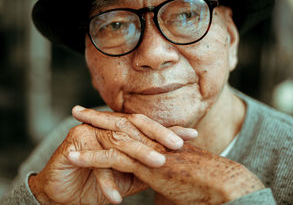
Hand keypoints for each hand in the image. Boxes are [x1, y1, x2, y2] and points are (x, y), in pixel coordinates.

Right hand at [29, 106, 197, 203]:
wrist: (60, 194)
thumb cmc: (93, 184)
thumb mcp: (126, 176)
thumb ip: (144, 168)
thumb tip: (173, 166)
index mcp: (117, 131)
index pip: (146, 127)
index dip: (168, 130)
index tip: (192, 134)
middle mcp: (104, 127)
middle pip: (134, 126)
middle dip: (157, 135)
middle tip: (178, 146)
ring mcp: (89, 132)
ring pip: (118, 140)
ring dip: (138, 154)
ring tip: (158, 165)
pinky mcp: (74, 143)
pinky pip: (95, 161)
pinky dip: (106, 181)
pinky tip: (116, 197)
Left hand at [71, 107, 264, 204]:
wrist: (220, 182)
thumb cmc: (206, 182)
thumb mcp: (183, 173)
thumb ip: (170, 172)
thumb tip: (165, 180)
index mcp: (161, 140)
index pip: (134, 124)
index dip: (115, 118)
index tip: (101, 115)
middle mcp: (152, 140)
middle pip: (120, 121)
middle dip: (97, 115)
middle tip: (78, 109)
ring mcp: (147, 150)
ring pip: (112, 134)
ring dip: (89, 128)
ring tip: (71, 123)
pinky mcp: (144, 165)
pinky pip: (111, 158)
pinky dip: (91, 157)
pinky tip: (74, 156)